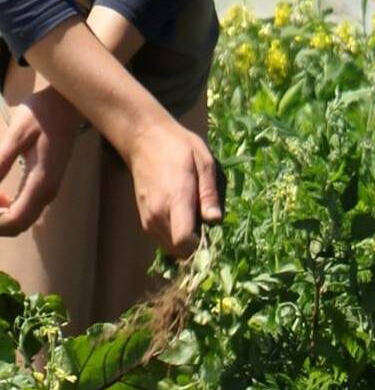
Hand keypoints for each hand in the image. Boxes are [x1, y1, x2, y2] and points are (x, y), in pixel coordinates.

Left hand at [0, 86, 84, 234]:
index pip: (15, 219)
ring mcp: (48, 190)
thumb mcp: (16, 134)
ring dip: (0, 215)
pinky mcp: (45, 185)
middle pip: (18, 225)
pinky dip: (6, 208)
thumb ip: (0, 162)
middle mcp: (47, 192)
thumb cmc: (42, 115)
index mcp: (41, 182)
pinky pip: (24, 208)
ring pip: (21, 219)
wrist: (67, 106)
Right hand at [121, 117, 223, 258]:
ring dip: (186, 244)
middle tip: (209, 229)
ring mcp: (147, 217)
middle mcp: (157, 213)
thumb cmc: (179, 147)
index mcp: (175, 199)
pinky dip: (175, 238)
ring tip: (198, 223)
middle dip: (197, 247)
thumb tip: (215, 220)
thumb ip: (209, 194)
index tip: (214, 238)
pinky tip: (186, 221)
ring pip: (169, 248)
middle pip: (178, 250)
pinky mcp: (144, 218)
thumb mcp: (204, 163)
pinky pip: (162, 240)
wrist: (144, 139)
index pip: (183, 240)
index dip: (201, 247)